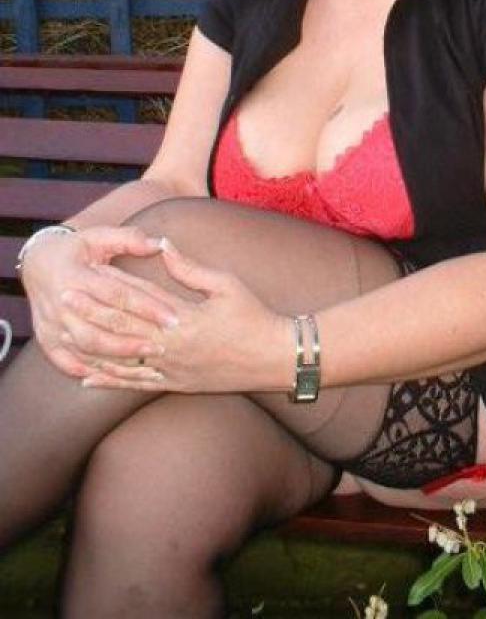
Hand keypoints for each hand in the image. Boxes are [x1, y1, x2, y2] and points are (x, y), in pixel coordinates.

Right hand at [22, 226, 180, 378]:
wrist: (36, 265)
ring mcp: (52, 326)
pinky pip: (70, 364)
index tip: (173, 317)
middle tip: (165, 345)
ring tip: (149, 362)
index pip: (116, 295)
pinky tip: (118, 376)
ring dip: (118, 359)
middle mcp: (60, 305)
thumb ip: (129, 239)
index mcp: (75, 276)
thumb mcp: (98, 236)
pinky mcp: (47, 342)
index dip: (146, 307)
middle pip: (100, 329)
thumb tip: (160, 243)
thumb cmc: (75, 250)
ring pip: (87, 349)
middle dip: (134, 340)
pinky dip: (94, 372)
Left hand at [79, 241, 290, 393]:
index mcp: (184, 320)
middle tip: (64, 302)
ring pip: (122, 363)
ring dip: (91, 351)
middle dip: (89, 316)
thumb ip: (190, 269)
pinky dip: (110, 382)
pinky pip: (136, 386)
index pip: (137, 303)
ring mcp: (172, 370)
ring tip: (65, 340)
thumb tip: (163, 246)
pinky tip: (88, 379)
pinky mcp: (177, 385)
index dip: (107, 291)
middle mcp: (172, 349)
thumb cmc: (255, 316)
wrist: (276, 357)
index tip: (83, 279)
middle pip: (121, 332)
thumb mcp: (226, 284)